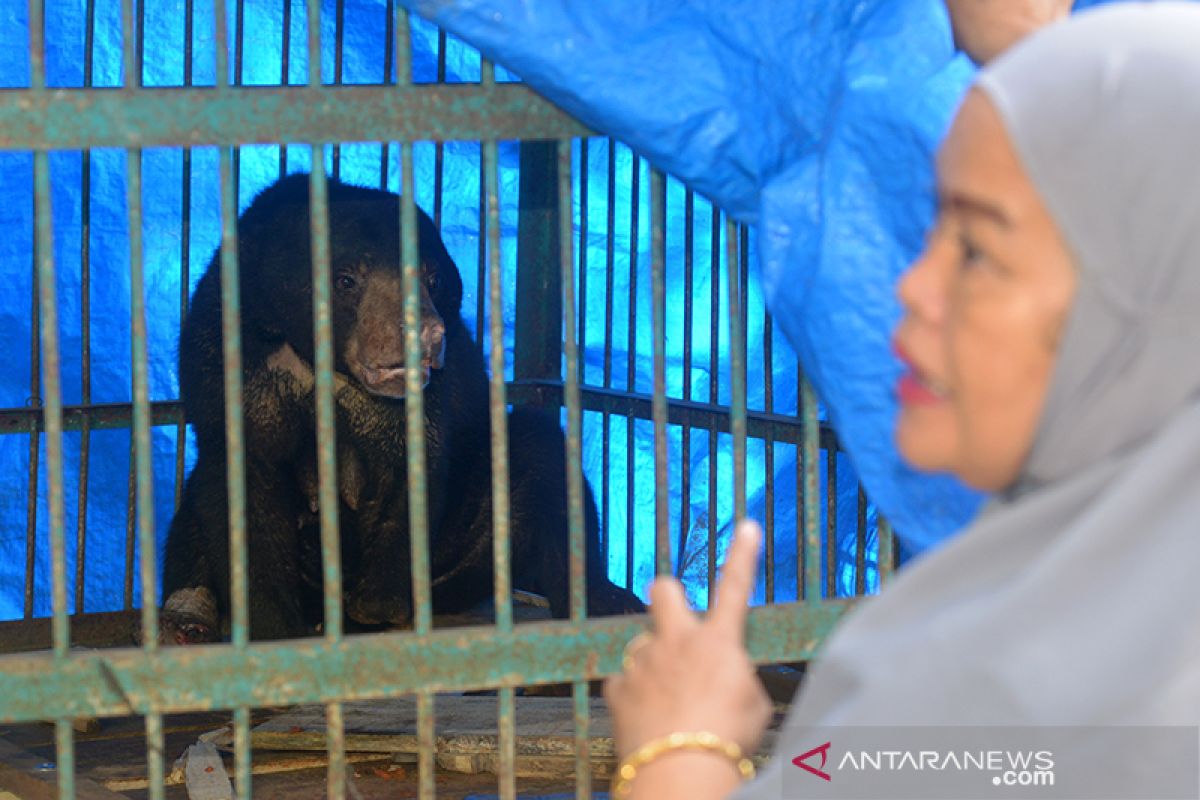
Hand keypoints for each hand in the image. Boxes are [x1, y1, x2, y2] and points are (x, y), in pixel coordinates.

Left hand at [604, 520, 772, 759]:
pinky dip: (634, 696)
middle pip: (665, 590)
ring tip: (669, 703)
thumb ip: (737, 678)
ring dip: (654, 663)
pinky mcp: (618, 687)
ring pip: (644, 645)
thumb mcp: (754, 706)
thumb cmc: (727, 742)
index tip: (745, 526)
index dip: (742, 554)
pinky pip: (625, 682)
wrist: (681, 772)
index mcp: (719, 642)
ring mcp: (643, 661)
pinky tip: (648, 719)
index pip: (736, 586)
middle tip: (676, 623)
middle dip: (669, 597)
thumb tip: (726, 677)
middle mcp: (677, 641)